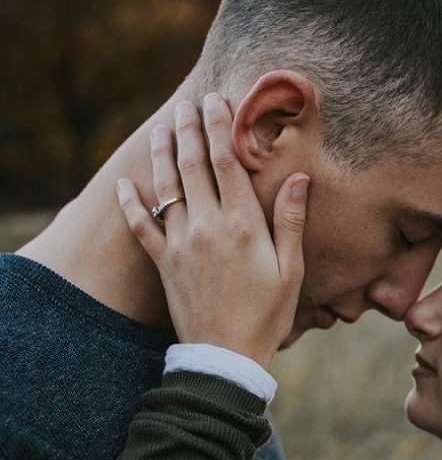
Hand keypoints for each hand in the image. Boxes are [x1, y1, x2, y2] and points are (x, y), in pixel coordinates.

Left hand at [117, 94, 307, 369]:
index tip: (216, 102)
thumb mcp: (291, 270)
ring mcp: (180, 244)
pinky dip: (130, 203)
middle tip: (186, 103)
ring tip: (161, 129)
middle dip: (189, 130)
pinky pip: (141, 226)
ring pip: (166, 187)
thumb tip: (299, 178)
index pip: (228, 163)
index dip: (221, 128)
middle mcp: (207, 226)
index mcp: (242, 225)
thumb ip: (291, 222)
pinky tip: (123, 184)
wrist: (226, 357)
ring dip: (162, 154)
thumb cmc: (267, 316)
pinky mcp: (164, 264)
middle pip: (193, 165)